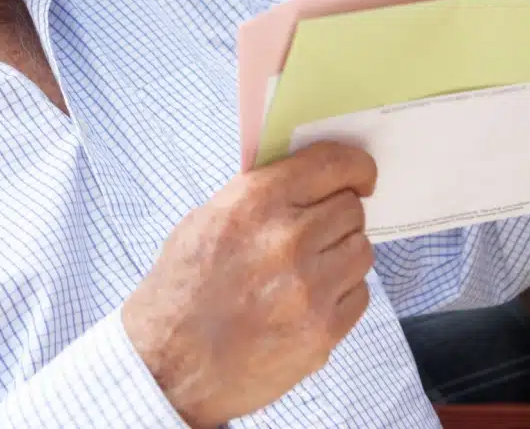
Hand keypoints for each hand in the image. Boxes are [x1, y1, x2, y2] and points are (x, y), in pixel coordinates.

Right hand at [122, 142, 378, 427]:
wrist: (167, 366)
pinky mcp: (323, 332)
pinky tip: (308, 303)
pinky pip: (360, 294)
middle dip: (338, 217)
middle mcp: (288, 240)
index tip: (361, 176)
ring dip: (342, 256)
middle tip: (318, 232)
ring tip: (308, 271)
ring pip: (361, 251)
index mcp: (257, 203)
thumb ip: (261, 196)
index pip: (334, 164)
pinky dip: (342, 295)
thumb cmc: (182, 290)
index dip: (356, 166)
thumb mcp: (207, 220)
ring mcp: (309, 289)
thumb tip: (310, 182)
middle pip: (351, 210)